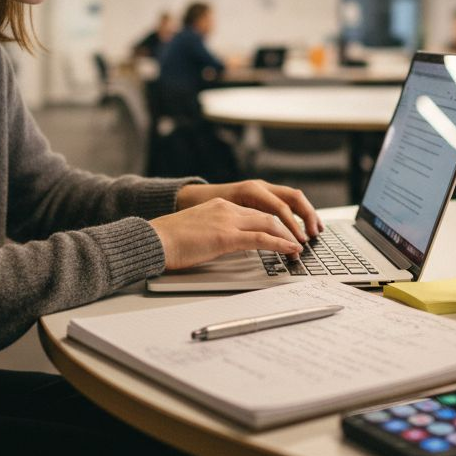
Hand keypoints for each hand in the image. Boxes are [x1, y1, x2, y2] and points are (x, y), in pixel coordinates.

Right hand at [175, 180, 322, 240]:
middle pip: (269, 214)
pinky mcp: (225, 236)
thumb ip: (218, 234)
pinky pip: (261, 238)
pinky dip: (280, 244)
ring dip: (289, 236)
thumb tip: (232, 246)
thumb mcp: (200, 231)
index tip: (289, 233)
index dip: (277, 222)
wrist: (153, 240)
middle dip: (290, 227)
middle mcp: (227, 209)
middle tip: (302, 240)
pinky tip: (290, 250)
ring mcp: (227, 221)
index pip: (257, 211)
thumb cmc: (170, 241)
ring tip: (300, 248)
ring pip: (269, 223)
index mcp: (221, 206)